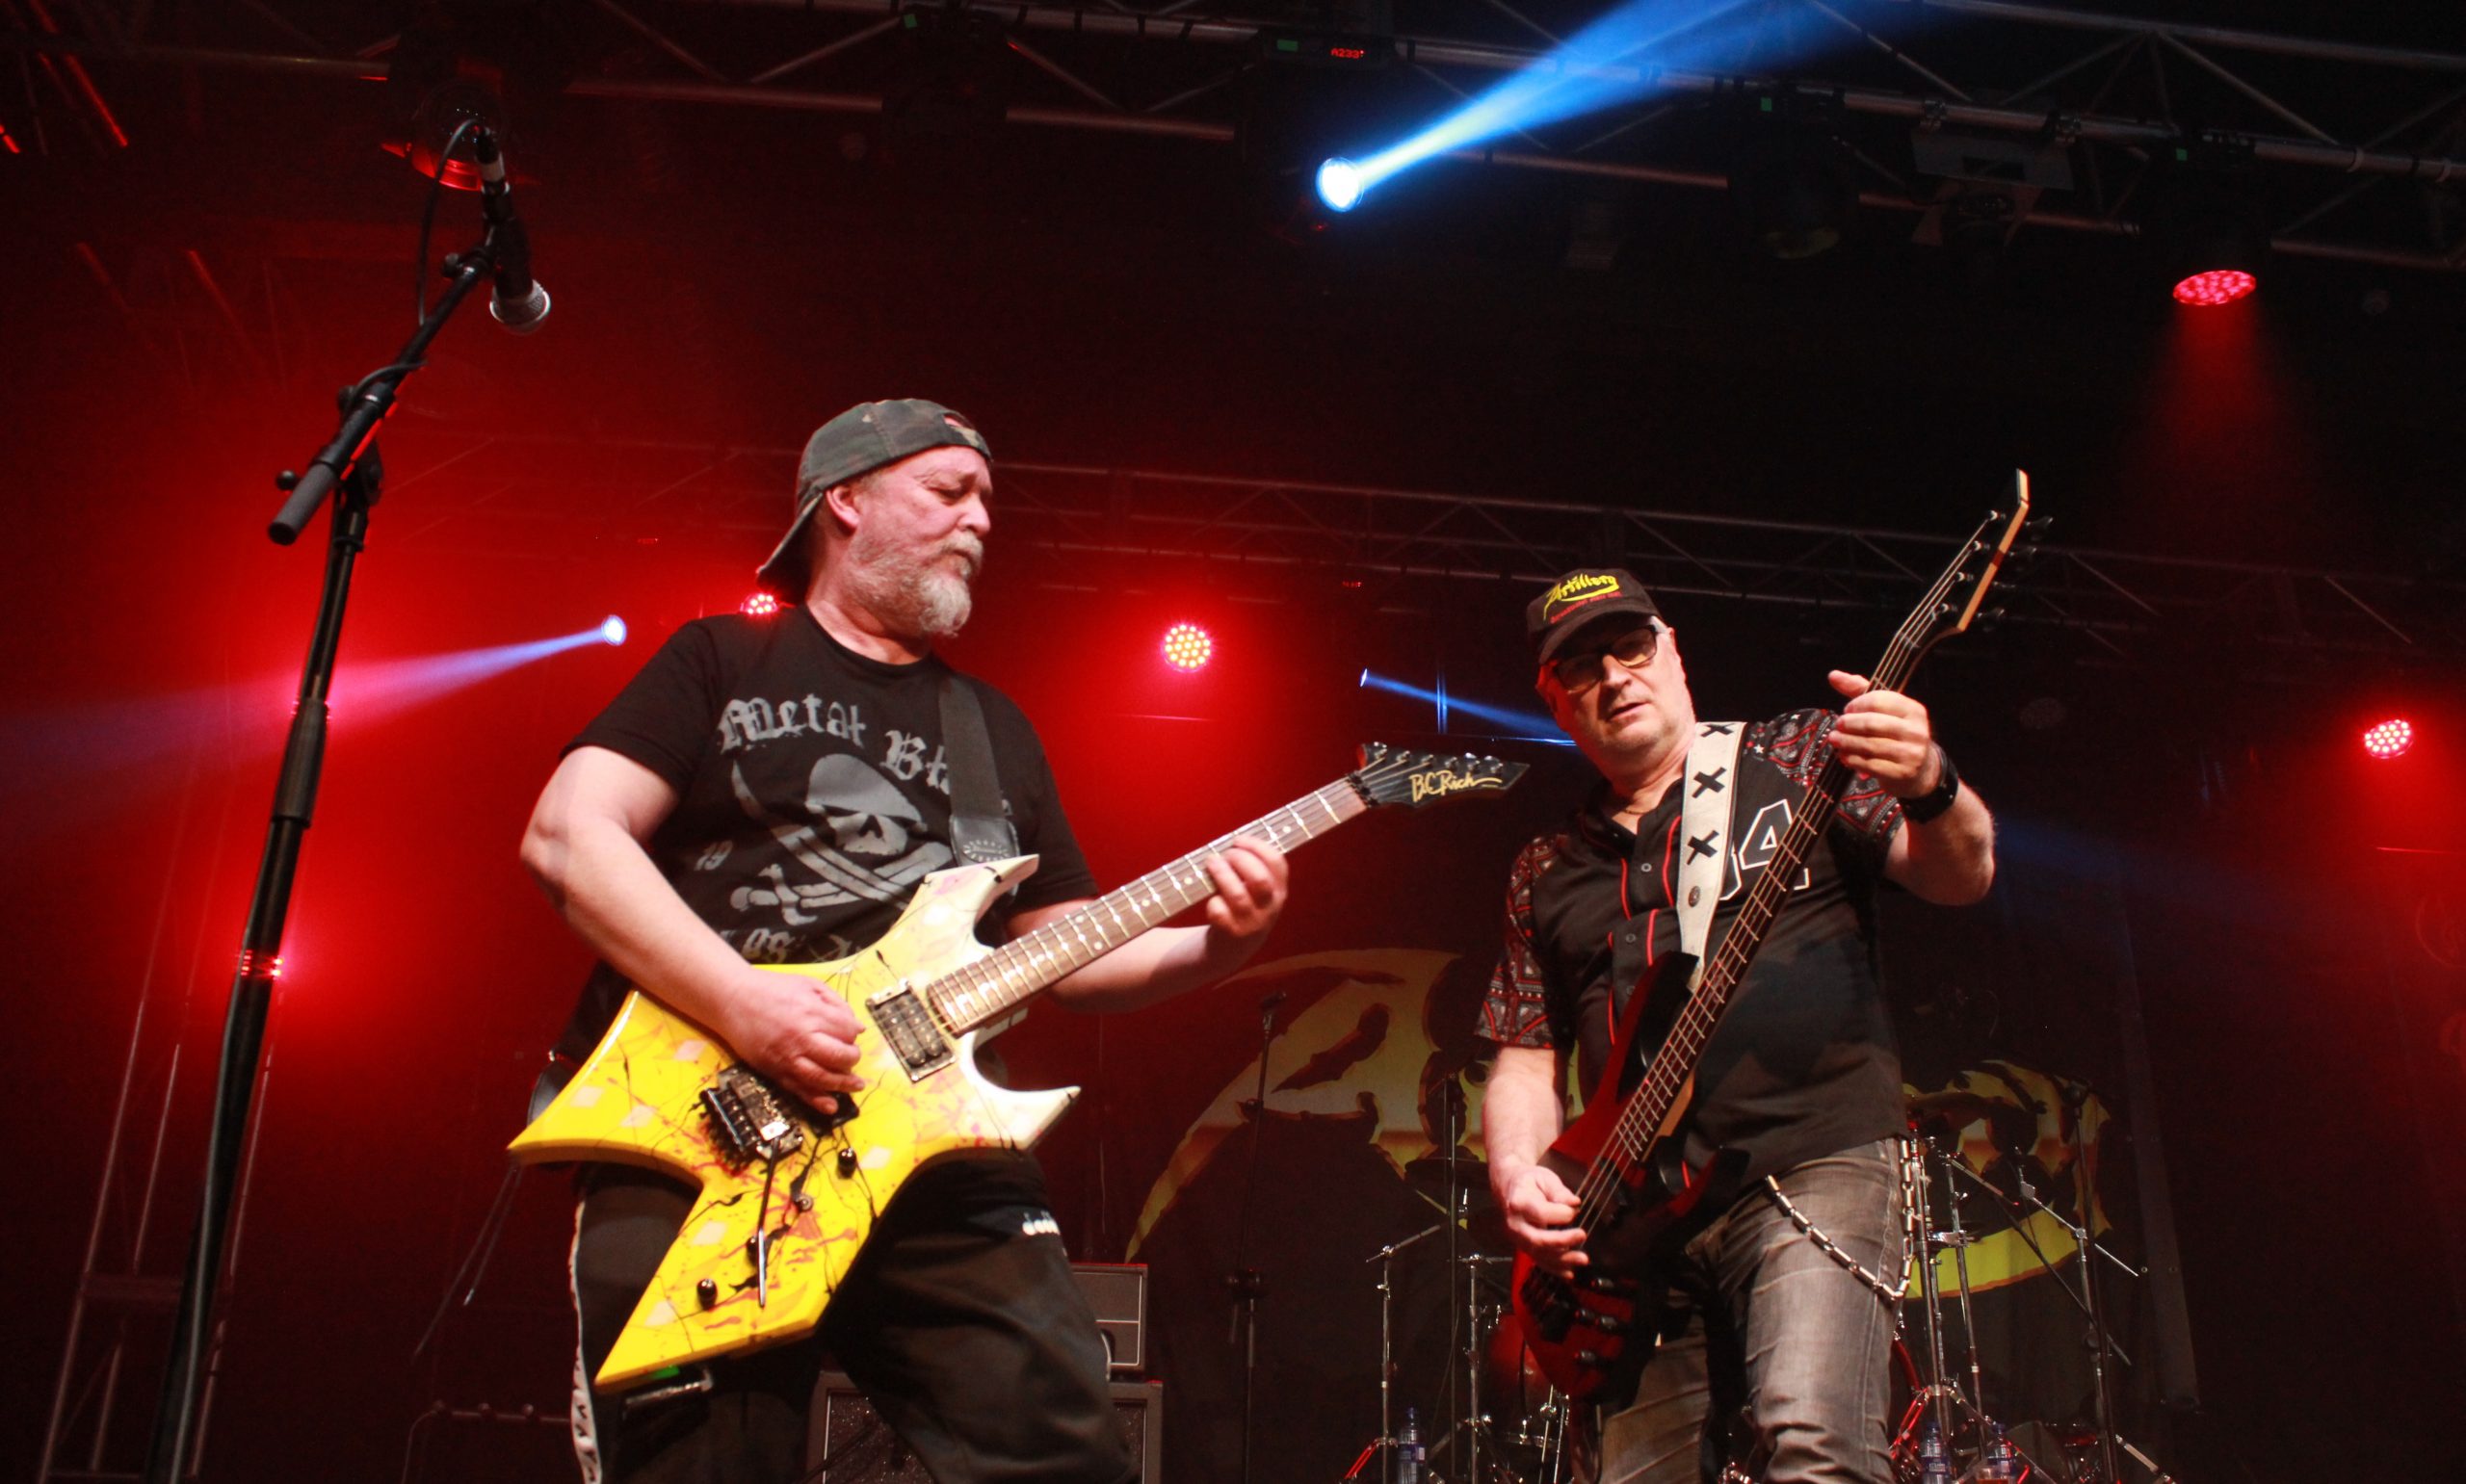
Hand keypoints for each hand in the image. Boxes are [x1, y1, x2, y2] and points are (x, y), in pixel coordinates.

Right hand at [721, 966, 865, 1113]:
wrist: (733, 1000)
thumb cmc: (771, 988)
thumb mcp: (808, 985)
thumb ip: (836, 1003)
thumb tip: (858, 1028)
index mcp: (812, 1013)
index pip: (847, 1031)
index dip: (853, 1033)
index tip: (851, 1033)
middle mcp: (802, 1038)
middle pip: (840, 1056)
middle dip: (852, 1058)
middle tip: (853, 1056)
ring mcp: (788, 1057)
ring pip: (823, 1078)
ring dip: (843, 1084)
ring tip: (857, 1085)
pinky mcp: (774, 1071)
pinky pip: (799, 1090)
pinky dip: (817, 1100)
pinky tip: (831, 1106)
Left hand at [1200, 834, 1288, 946]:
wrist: (1230, 950)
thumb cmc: (1241, 910)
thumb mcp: (1258, 893)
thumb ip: (1253, 870)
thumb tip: (1234, 841)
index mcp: (1279, 892)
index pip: (1277, 864)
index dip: (1256, 846)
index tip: (1238, 840)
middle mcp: (1269, 908)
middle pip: (1259, 878)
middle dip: (1239, 860)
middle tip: (1225, 855)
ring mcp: (1252, 923)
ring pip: (1238, 895)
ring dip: (1222, 874)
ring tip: (1211, 863)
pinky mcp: (1232, 934)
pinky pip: (1221, 913)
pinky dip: (1213, 902)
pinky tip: (1212, 899)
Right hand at [1496, 1160, 1589, 1277]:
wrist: (1509, 1187)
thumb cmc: (1529, 1181)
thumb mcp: (1544, 1178)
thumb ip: (1559, 1191)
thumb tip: (1574, 1203)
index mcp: (1519, 1202)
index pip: (1540, 1213)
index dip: (1560, 1214)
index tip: (1574, 1209)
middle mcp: (1515, 1224)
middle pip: (1537, 1239)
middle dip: (1562, 1241)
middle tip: (1582, 1235)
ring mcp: (1518, 1238)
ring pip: (1539, 1254)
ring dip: (1562, 1260)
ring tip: (1582, 1259)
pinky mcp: (1523, 1246)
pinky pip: (1538, 1261)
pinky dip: (1554, 1269)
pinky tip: (1569, 1272)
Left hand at [1827, 671, 1940, 798]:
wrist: (1921, 770)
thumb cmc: (1897, 734)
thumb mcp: (1885, 710)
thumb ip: (1860, 691)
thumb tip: (1833, 675)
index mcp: (1913, 710)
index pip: (1879, 701)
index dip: (1857, 704)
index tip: (1847, 710)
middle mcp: (1916, 730)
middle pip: (1871, 723)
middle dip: (1848, 724)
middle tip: (1837, 725)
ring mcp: (1911, 753)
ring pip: (1869, 745)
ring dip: (1846, 742)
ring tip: (1834, 739)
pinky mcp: (1902, 772)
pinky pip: (1870, 764)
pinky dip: (1852, 759)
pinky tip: (1844, 756)